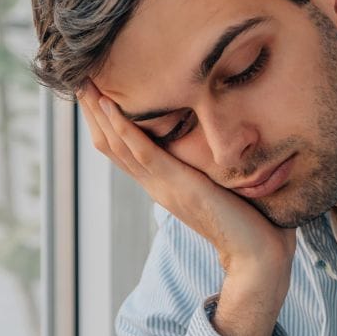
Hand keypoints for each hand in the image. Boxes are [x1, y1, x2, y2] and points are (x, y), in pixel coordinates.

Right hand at [79, 81, 294, 272]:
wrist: (258, 256)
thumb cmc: (251, 221)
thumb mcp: (223, 185)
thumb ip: (213, 166)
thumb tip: (226, 139)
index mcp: (164, 184)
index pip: (124, 150)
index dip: (107, 122)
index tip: (97, 92)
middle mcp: (156, 185)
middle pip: (111, 145)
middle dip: (94, 112)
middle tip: (78, 78)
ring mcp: (163, 187)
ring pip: (118, 145)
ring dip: (99, 113)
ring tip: (84, 83)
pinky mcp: (178, 185)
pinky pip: (142, 152)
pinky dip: (124, 127)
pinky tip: (110, 104)